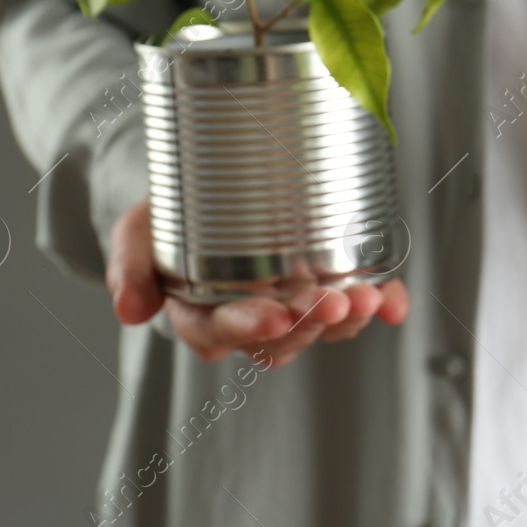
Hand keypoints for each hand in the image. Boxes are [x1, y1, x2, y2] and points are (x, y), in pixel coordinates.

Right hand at [106, 197, 408, 366]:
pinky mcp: (323, 290)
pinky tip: (398, 300)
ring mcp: (289, 308)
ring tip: (370, 296)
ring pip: (320, 328)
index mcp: (199, 314)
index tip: (277, 314)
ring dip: (349, 318)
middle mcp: (247, 320)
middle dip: (312, 322)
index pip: (221, 332)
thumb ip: (130, 265)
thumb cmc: (168, 215)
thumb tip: (129, 311)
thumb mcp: (137, 231)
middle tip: (337, 301)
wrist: (203, 189)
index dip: (251, 327)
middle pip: (281, 336)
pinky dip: (382, 305)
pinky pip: (354, 308)